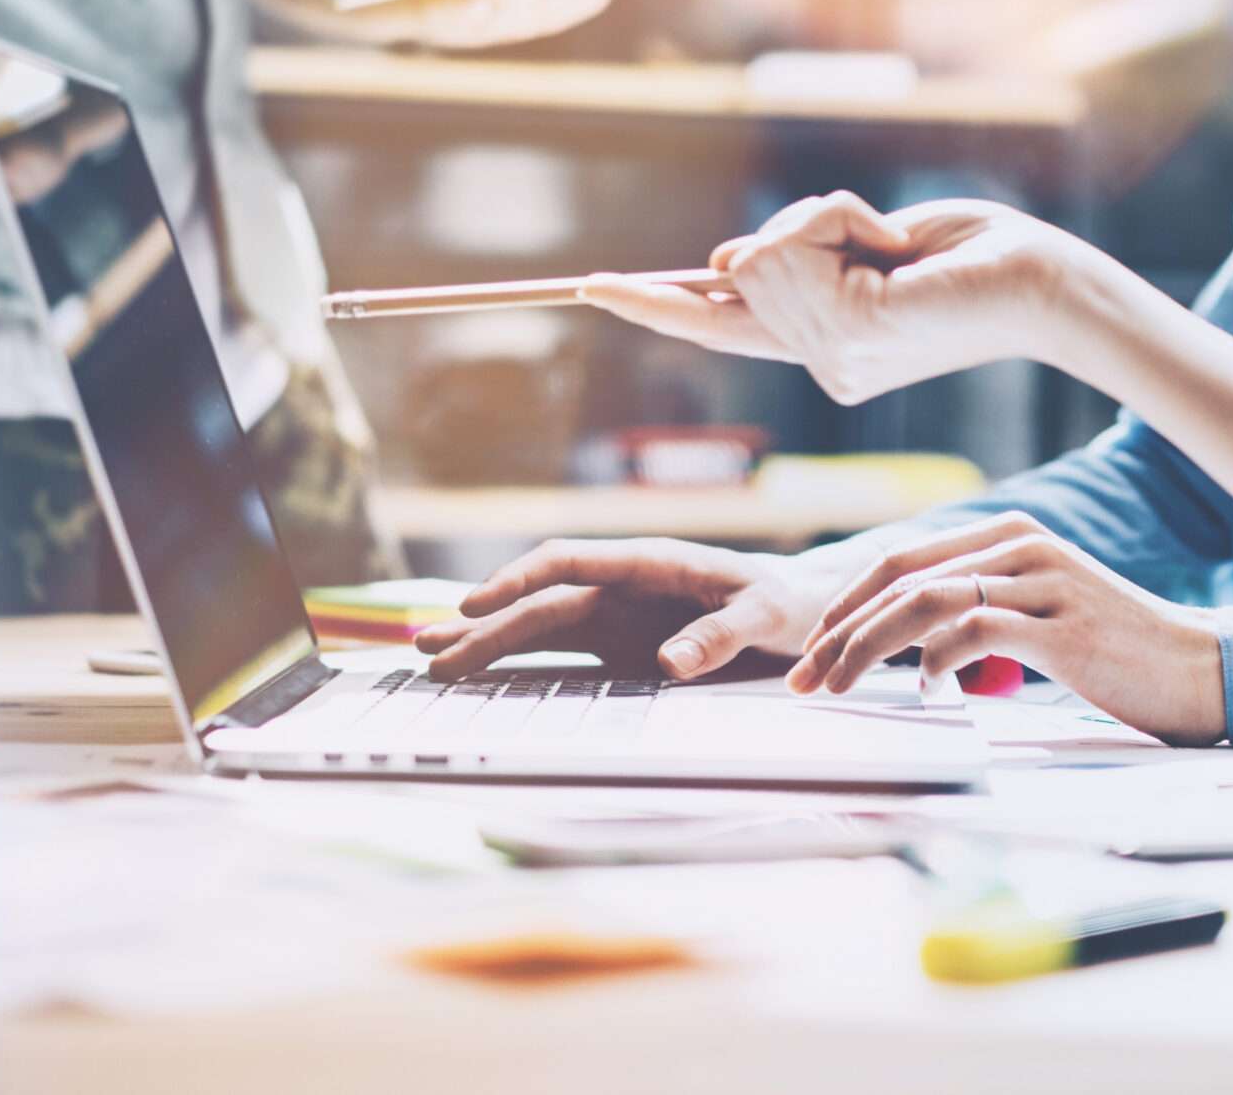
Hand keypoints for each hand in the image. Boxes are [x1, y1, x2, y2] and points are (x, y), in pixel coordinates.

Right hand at [413, 538, 836, 680]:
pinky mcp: (617, 644)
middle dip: (483, 623)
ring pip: (537, 623)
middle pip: (538, 599)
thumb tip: (668, 663)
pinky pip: (558, 651)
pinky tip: (477, 672)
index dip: (517, 579)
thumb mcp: (764, 615)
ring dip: (486, 640)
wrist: (802, 607)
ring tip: (431, 659)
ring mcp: (614, 614)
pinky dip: (517, 660)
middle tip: (430, 651)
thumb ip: (720, 634)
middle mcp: (620, 584)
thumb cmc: (785, 602)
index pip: (568, 560)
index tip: (476, 603)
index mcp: (649, 561)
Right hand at [583, 192, 1101, 404]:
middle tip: (884, 239)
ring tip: (894, 246)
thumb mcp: (870, 244)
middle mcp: (819, 364)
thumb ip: (798, 255)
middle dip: (804, 225)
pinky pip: (791, 245)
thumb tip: (725, 263)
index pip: (718, 326)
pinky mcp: (843, 333)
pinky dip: (838, 218)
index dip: (653, 302)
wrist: (1041, 283)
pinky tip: (892, 246)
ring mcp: (828, 358)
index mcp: (824, 346)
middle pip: (741, 267)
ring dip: (826, 218)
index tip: (590, 287)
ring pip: (759, 254)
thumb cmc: (973, 256)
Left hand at [791, 512, 1227, 746]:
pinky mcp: (1061, 626)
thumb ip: (976, 614)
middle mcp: (1022, 545)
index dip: (846, 602)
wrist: (1196, 671)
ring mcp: (1042, 581)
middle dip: (838, 628)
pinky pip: (973, 632)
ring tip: (836, 686)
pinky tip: (928, 690)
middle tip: (802, 677)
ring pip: (924, 602)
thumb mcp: (1036, 617)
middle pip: (900, 576)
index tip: (811, 649)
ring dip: (866, 647)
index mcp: (1009, 535)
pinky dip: (935, 662)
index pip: (902, 559)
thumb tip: (911, 647)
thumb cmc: (1112, 654)